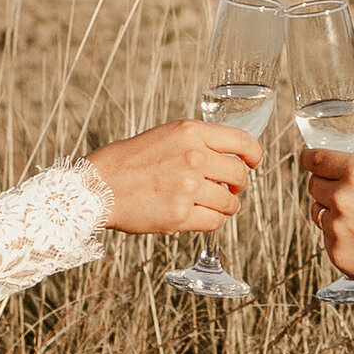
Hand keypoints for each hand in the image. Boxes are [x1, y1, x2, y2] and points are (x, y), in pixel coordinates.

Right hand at [85, 119, 261, 233]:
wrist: (98, 186)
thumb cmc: (129, 162)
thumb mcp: (166, 136)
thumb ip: (197, 143)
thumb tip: (229, 157)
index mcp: (190, 132)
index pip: (241, 141)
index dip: (254, 154)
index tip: (254, 162)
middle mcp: (193, 157)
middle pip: (240, 174)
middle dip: (238, 184)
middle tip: (227, 189)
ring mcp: (188, 187)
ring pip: (230, 202)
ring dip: (225, 205)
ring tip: (210, 204)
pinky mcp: (180, 215)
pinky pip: (215, 221)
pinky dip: (212, 220)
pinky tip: (198, 215)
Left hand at [301, 130, 353, 296]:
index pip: (316, 159)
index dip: (311, 158)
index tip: (309, 159)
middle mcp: (342, 198)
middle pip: (314, 185)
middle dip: (325, 185)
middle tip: (343, 191)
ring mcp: (337, 228)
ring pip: (319, 213)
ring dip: (332, 212)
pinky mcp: (337, 254)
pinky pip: (329, 238)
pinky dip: (340, 237)